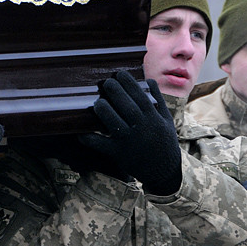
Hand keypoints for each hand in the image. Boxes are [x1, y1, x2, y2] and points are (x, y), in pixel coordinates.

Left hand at [79, 71, 180, 194]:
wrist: (165, 171)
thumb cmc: (164, 141)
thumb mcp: (166, 121)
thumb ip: (158, 101)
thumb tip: (149, 81)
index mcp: (154, 119)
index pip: (141, 97)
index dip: (129, 84)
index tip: (119, 74)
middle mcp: (142, 129)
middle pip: (127, 107)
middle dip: (115, 92)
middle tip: (106, 82)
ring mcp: (129, 141)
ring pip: (113, 123)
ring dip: (104, 110)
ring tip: (98, 102)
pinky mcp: (118, 153)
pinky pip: (100, 144)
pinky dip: (89, 138)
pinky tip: (80, 131)